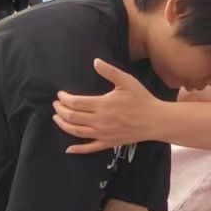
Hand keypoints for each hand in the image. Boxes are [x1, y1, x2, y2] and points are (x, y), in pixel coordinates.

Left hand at [53, 58, 171, 152]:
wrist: (155, 120)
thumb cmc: (141, 99)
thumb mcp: (126, 81)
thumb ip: (109, 71)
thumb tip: (95, 61)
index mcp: (102, 105)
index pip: (75, 103)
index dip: (64, 99)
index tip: (60, 95)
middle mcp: (100, 121)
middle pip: (72, 117)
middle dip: (60, 110)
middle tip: (56, 105)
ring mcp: (103, 134)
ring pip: (76, 132)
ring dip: (63, 125)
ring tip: (57, 118)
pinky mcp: (108, 143)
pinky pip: (90, 148)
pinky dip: (78, 149)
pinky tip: (69, 149)